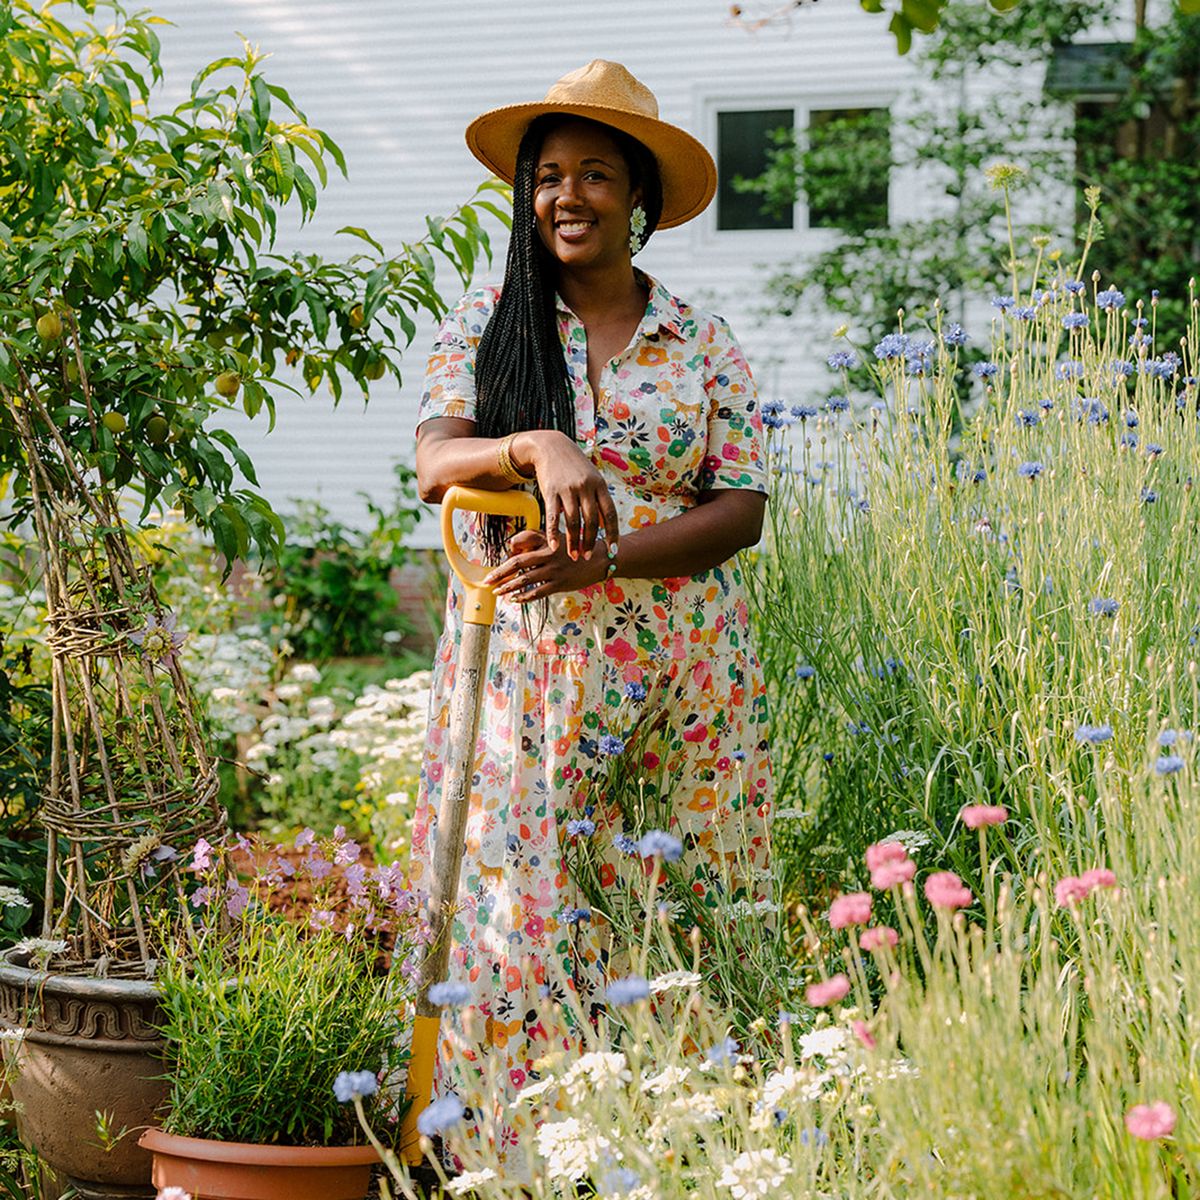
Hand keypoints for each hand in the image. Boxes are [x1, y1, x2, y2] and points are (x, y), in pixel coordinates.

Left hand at [483, 529, 606, 603]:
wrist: (600, 558)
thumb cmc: (575, 547)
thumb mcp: (557, 538)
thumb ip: (537, 539)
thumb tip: (513, 548)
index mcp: (546, 540)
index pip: (520, 541)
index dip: (509, 550)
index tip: (504, 558)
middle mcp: (548, 554)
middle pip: (517, 563)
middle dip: (499, 573)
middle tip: (487, 580)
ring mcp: (554, 570)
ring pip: (525, 579)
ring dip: (508, 587)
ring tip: (496, 592)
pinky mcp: (560, 583)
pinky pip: (537, 592)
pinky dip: (524, 596)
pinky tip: (515, 599)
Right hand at [513, 431, 619, 563]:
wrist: (551, 446)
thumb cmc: (575, 467)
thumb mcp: (592, 478)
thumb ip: (599, 499)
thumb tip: (606, 526)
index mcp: (600, 485)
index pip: (610, 514)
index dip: (612, 534)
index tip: (612, 551)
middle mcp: (586, 487)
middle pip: (591, 521)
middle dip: (590, 542)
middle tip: (587, 557)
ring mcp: (568, 489)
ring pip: (573, 521)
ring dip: (573, 542)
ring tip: (573, 556)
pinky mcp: (550, 491)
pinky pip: (553, 516)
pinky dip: (554, 533)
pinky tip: (554, 546)